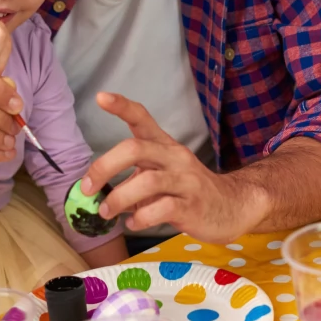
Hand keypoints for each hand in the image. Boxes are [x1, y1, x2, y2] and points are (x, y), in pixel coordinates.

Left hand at [82, 93, 267, 243]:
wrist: (233, 207)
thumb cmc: (188, 191)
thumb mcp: (161, 177)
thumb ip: (133, 179)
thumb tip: (99, 191)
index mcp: (164, 146)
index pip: (142, 118)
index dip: (121, 106)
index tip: (100, 97)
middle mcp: (175, 157)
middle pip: (135, 148)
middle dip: (104, 166)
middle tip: (88, 188)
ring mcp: (185, 180)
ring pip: (147, 181)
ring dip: (119, 198)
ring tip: (107, 212)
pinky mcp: (192, 206)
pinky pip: (161, 209)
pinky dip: (141, 218)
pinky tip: (134, 223)